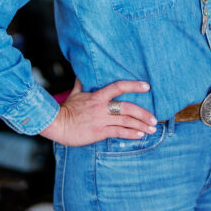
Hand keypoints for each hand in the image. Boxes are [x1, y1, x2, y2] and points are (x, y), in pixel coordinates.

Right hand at [39, 77, 156, 145]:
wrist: (56, 124)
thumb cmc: (66, 109)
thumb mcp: (75, 93)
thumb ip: (81, 84)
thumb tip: (81, 74)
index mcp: (98, 96)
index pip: (119, 86)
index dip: (134, 85)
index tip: (147, 87)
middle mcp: (102, 107)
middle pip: (128, 107)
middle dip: (143, 113)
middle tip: (154, 118)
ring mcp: (101, 120)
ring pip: (126, 122)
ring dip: (141, 126)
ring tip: (151, 129)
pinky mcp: (99, 132)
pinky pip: (119, 132)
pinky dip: (131, 134)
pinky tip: (140, 136)